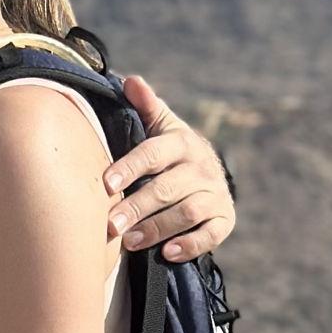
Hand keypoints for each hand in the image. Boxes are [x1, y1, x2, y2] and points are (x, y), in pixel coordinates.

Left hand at [104, 75, 236, 262]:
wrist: (209, 176)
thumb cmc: (171, 153)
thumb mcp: (161, 128)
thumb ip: (146, 107)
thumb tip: (130, 80)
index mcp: (182, 143)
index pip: (154, 153)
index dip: (131, 167)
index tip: (106, 183)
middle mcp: (201, 167)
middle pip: (168, 188)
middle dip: (138, 206)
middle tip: (110, 224)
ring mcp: (215, 194)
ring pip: (187, 212)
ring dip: (158, 228)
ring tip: (129, 242)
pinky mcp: (225, 219)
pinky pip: (212, 234)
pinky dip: (191, 244)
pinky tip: (168, 253)